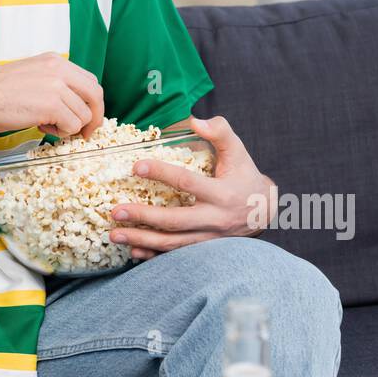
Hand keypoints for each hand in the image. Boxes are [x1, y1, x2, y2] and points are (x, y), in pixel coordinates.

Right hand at [0, 52, 104, 139]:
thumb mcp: (31, 76)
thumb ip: (54, 83)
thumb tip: (73, 104)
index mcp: (55, 60)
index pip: (89, 81)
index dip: (92, 102)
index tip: (87, 116)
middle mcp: (59, 69)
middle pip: (95, 94)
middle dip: (94, 117)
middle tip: (85, 132)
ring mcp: (56, 86)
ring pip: (84, 114)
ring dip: (70, 127)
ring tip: (48, 126)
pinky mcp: (51, 105)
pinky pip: (72, 125)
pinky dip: (61, 133)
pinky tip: (43, 127)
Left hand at [108, 113, 277, 260]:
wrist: (263, 211)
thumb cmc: (245, 175)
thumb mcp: (238, 151)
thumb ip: (220, 132)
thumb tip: (195, 121)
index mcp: (222, 193)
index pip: (188, 182)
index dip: (161, 173)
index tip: (136, 166)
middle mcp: (214, 219)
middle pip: (175, 222)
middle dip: (143, 217)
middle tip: (115, 211)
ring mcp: (208, 238)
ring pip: (172, 244)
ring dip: (141, 240)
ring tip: (114, 234)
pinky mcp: (203, 250)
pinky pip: (176, 256)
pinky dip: (153, 255)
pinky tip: (133, 251)